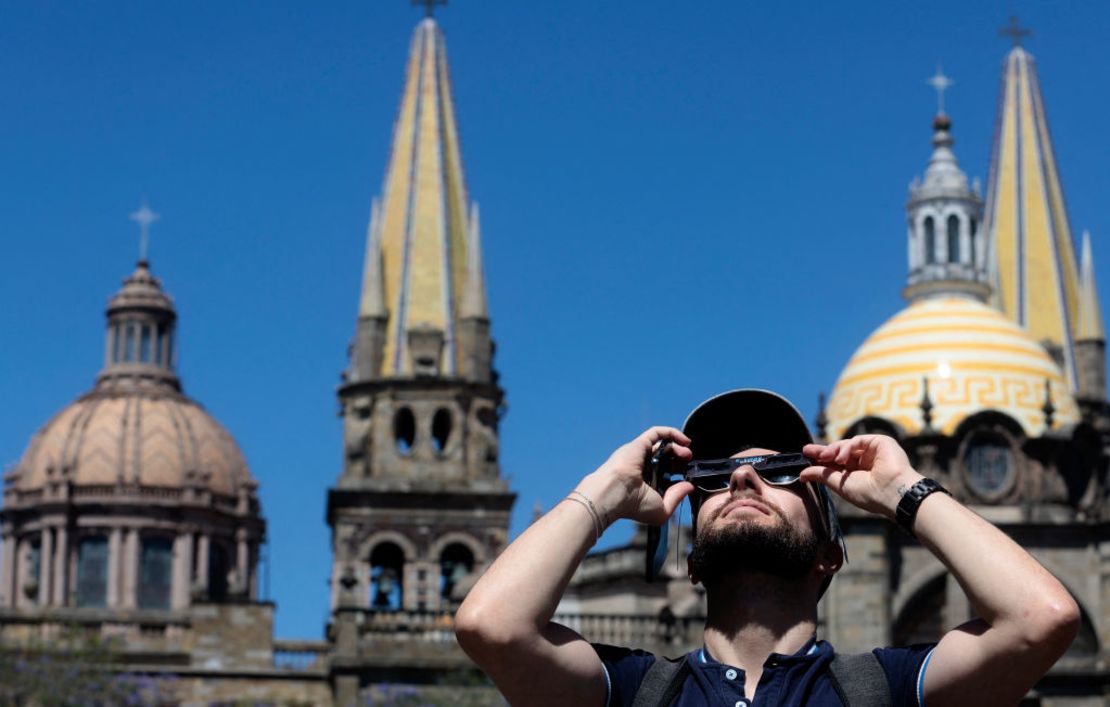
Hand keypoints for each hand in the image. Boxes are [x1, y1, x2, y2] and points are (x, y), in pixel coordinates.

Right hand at [581, 426, 693, 526]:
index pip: (665, 475)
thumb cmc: (633, 506)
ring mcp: (640, 455)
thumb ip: (677, 497)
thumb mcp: (662, 509)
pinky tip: (685, 441)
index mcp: (646, 483)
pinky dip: (672, 433)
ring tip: (688, 454)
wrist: (613, 494)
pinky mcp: (639, 444)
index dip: (679, 475)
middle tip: (689, 465)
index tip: (688, 479)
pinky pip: (657, 432)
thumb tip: (689, 486)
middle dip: (681, 460)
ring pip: (663, 444)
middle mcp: (643, 468)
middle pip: (666, 458)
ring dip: (678, 447)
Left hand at [800, 434, 923, 519]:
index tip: (805, 455)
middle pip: (839, 451)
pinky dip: (846, 447)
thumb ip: (821, 475)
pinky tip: (841, 458)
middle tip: (807, 450)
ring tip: (825, 457)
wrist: (892, 493)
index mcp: (857, 474)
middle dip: (823, 451)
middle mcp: (865, 462)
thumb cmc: (869, 494)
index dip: (820, 458)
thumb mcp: (839, 484)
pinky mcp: (880, 442)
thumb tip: (802, 473)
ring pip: (847, 445)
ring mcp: (873, 452)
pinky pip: (857, 440)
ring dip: (832, 450)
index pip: (836, 463)